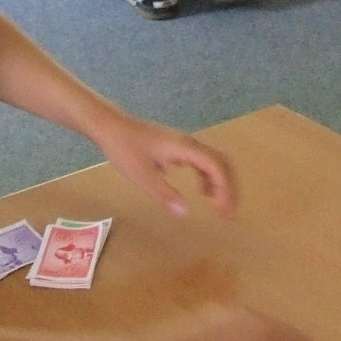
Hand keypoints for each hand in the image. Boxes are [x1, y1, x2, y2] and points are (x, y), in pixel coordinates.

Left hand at [87, 110, 234, 217]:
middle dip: (229, 188)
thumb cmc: (125, 148)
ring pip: (214, 162)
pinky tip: (203, 192)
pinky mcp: (177, 147)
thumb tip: (185, 213)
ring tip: (220, 207)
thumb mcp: (142, 175)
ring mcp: (184, 144)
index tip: (224, 212)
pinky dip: (209, 178)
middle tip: (229, 214)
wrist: (111, 126)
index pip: (216, 167)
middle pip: (221, 163)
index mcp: (185, 148)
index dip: (224, 190)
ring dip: (221, 184)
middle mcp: (190, 144)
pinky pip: (202, 162)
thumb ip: (164, 194)